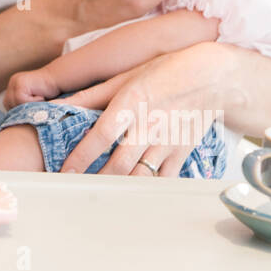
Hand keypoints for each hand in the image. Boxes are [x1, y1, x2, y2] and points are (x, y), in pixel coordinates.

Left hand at [4, 69, 58, 108]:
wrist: (57, 78)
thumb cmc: (48, 91)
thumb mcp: (31, 99)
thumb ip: (22, 105)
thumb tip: (14, 120)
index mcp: (12, 86)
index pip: (8, 103)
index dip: (18, 110)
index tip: (30, 110)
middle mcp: (12, 82)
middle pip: (9, 104)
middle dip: (22, 108)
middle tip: (36, 105)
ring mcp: (15, 81)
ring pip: (15, 103)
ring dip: (29, 105)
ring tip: (40, 99)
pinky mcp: (20, 84)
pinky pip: (21, 99)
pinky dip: (33, 101)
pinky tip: (41, 96)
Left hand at [58, 42, 227, 176]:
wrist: (210, 79)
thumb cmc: (162, 74)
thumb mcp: (124, 78)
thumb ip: (91, 96)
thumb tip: (61, 106)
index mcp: (131, 103)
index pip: (101, 135)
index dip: (81, 156)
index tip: (65, 171)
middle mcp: (149, 126)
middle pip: (120, 163)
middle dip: (97, 179)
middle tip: (78, 189)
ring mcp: (167, 143)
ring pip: (140, 176)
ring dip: (119, 188)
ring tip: (100, 196)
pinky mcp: (181, 154)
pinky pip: (162, 179)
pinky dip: (145, 189)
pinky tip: (130, 193)